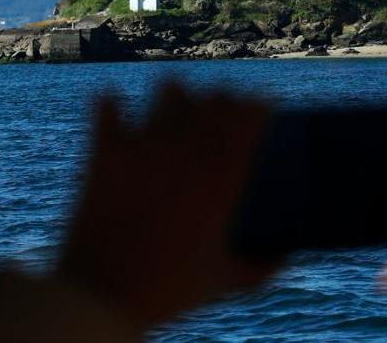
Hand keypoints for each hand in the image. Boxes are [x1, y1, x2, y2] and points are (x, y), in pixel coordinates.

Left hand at [57, 83, 276, 328]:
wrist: (101, 298)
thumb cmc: (166, 291)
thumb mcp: (222, 282)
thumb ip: (260, 269)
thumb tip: (285, 259)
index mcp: (221, 179)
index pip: (251, 114)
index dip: (260, 105)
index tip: (261, 109)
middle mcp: (186, 153)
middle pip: (215, 96)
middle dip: (224, 99)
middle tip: (222, 113)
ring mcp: (144, 148)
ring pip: (169, 90)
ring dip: (177, 96)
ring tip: (175, 111)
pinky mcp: (105, 153)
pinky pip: (109, 105)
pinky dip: (115, 106)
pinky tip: (119, 115)